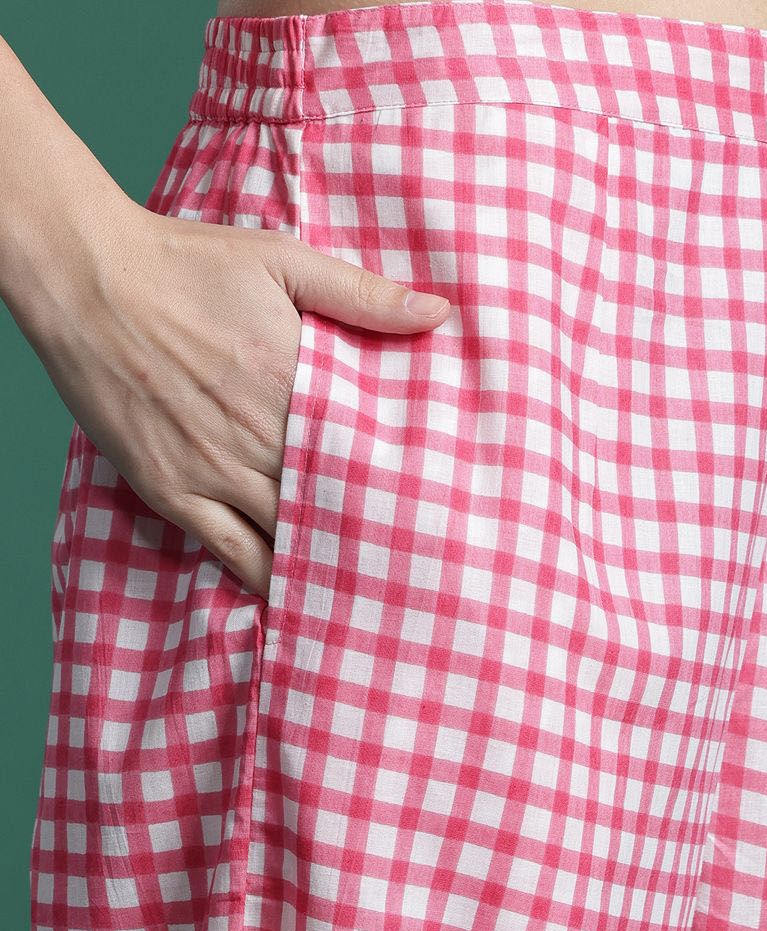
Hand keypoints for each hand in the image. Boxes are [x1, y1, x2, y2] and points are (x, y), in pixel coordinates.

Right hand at [19, 194, 451, 601]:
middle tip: (417, 564)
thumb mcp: (283, 261)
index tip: (438, 510)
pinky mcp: (173, 491)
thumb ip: (362, 295)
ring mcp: (214, 471)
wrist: (89, 281)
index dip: (404, 487)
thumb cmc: (188, 266)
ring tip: (370, 589)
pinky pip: (230, 550)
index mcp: (296, 385)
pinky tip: (294, 594)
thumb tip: (438, 312)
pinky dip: (265, 576)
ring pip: (287, 535)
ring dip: (326, 561)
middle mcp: (260, 438)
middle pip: (334, 503)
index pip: (367, 453)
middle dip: (374, 532)